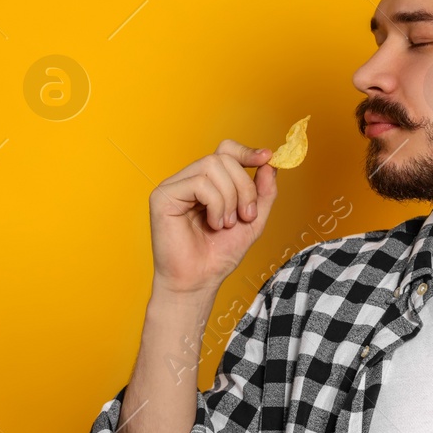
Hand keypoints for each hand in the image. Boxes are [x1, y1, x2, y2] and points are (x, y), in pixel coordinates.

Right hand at [149, 139, 278, 296]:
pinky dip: (215, 205)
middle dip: (244, 187)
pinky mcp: (162, 196)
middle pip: (223, 158)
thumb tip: (270, 163)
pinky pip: (199, 183)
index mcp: (208, 183)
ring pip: (212, 166)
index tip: (266, 158)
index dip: (246, 151)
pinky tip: (212, 224)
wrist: (199, 282)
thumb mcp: (253, 221)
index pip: (225, 150)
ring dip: (230, 198)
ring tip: (225, 225)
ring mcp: (174, 186)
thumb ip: (263, 193)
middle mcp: (189, 180)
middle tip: (246, 216)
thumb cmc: (219, 256)